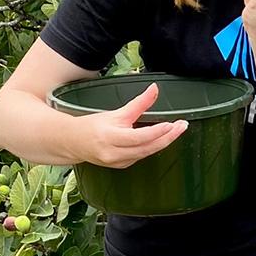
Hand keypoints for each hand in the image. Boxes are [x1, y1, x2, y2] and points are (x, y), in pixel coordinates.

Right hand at [73, 83, 187, 167]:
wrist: (73, 142)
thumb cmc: (93, 125)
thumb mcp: (116, 112)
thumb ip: (138, 103)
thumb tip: (154, 89)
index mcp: (110, 138)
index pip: (139, 137)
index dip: (157, 132)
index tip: (172, 124)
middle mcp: (114, 153)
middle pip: (147, 147)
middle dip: (168, 137)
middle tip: (182, 126)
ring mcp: (118, 162)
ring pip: (147, 153)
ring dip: (164, 141)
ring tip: (177, 129)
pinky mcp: (121, 166)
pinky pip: (141, 156)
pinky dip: (152, 147)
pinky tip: (161, 138)